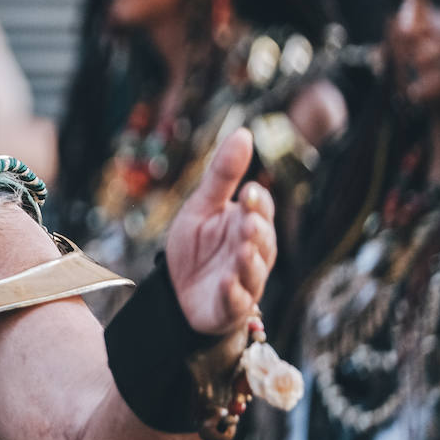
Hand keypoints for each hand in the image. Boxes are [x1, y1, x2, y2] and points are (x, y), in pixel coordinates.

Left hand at [165, 129, 275, 334]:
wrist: (177, 292)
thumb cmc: (197, 246)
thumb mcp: (202, 206)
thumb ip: (223, 175)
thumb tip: (244, 133)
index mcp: (248, 224)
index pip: (261, 209)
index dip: (257, 203)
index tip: (248, 192)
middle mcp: (253, 252)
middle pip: (263, 239)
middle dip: (256, 231)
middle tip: (248, 222)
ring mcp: (244, 281)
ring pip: (254, 271)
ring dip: (249, 261)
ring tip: (242, 250)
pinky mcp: (229, 307)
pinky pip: (236, 301)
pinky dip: (232, 293)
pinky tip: (226, 284)